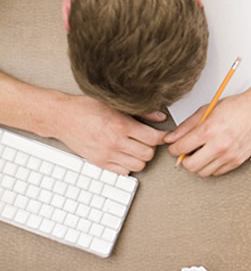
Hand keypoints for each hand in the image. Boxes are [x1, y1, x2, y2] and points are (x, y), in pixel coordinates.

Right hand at [52, 94, 167, 174]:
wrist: (62, 118)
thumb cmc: (87, 108)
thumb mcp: (115, 104)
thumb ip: (141, 112)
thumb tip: (160, 118)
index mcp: (120, 125)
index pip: (152, 138)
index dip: (162, 136)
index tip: (163, 134)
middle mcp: (114, 142)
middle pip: (148, 154)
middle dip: (152, 147)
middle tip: (148, 139)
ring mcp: (106, 155)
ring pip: (139, 165)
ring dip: (141, 157)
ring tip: (137, 147)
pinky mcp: (99, 163)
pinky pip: (124, 172)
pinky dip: (128, 165)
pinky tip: (125, 154)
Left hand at [165, 91, 250, 176]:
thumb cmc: (237, 107)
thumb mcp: (207, 110)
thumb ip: (186, 126)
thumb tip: (171, 138)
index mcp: (208, 130)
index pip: (180, 148)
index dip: (173, 149)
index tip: (175, 147)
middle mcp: (218, 145)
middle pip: (190, 166)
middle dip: (185, 160)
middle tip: (188, 152)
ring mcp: (229, 155)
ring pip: (203, 172)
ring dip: (199, 164)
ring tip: (202, 153)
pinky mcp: (237, 161)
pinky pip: (217, 172)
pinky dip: (212, 166)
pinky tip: (213, 155)